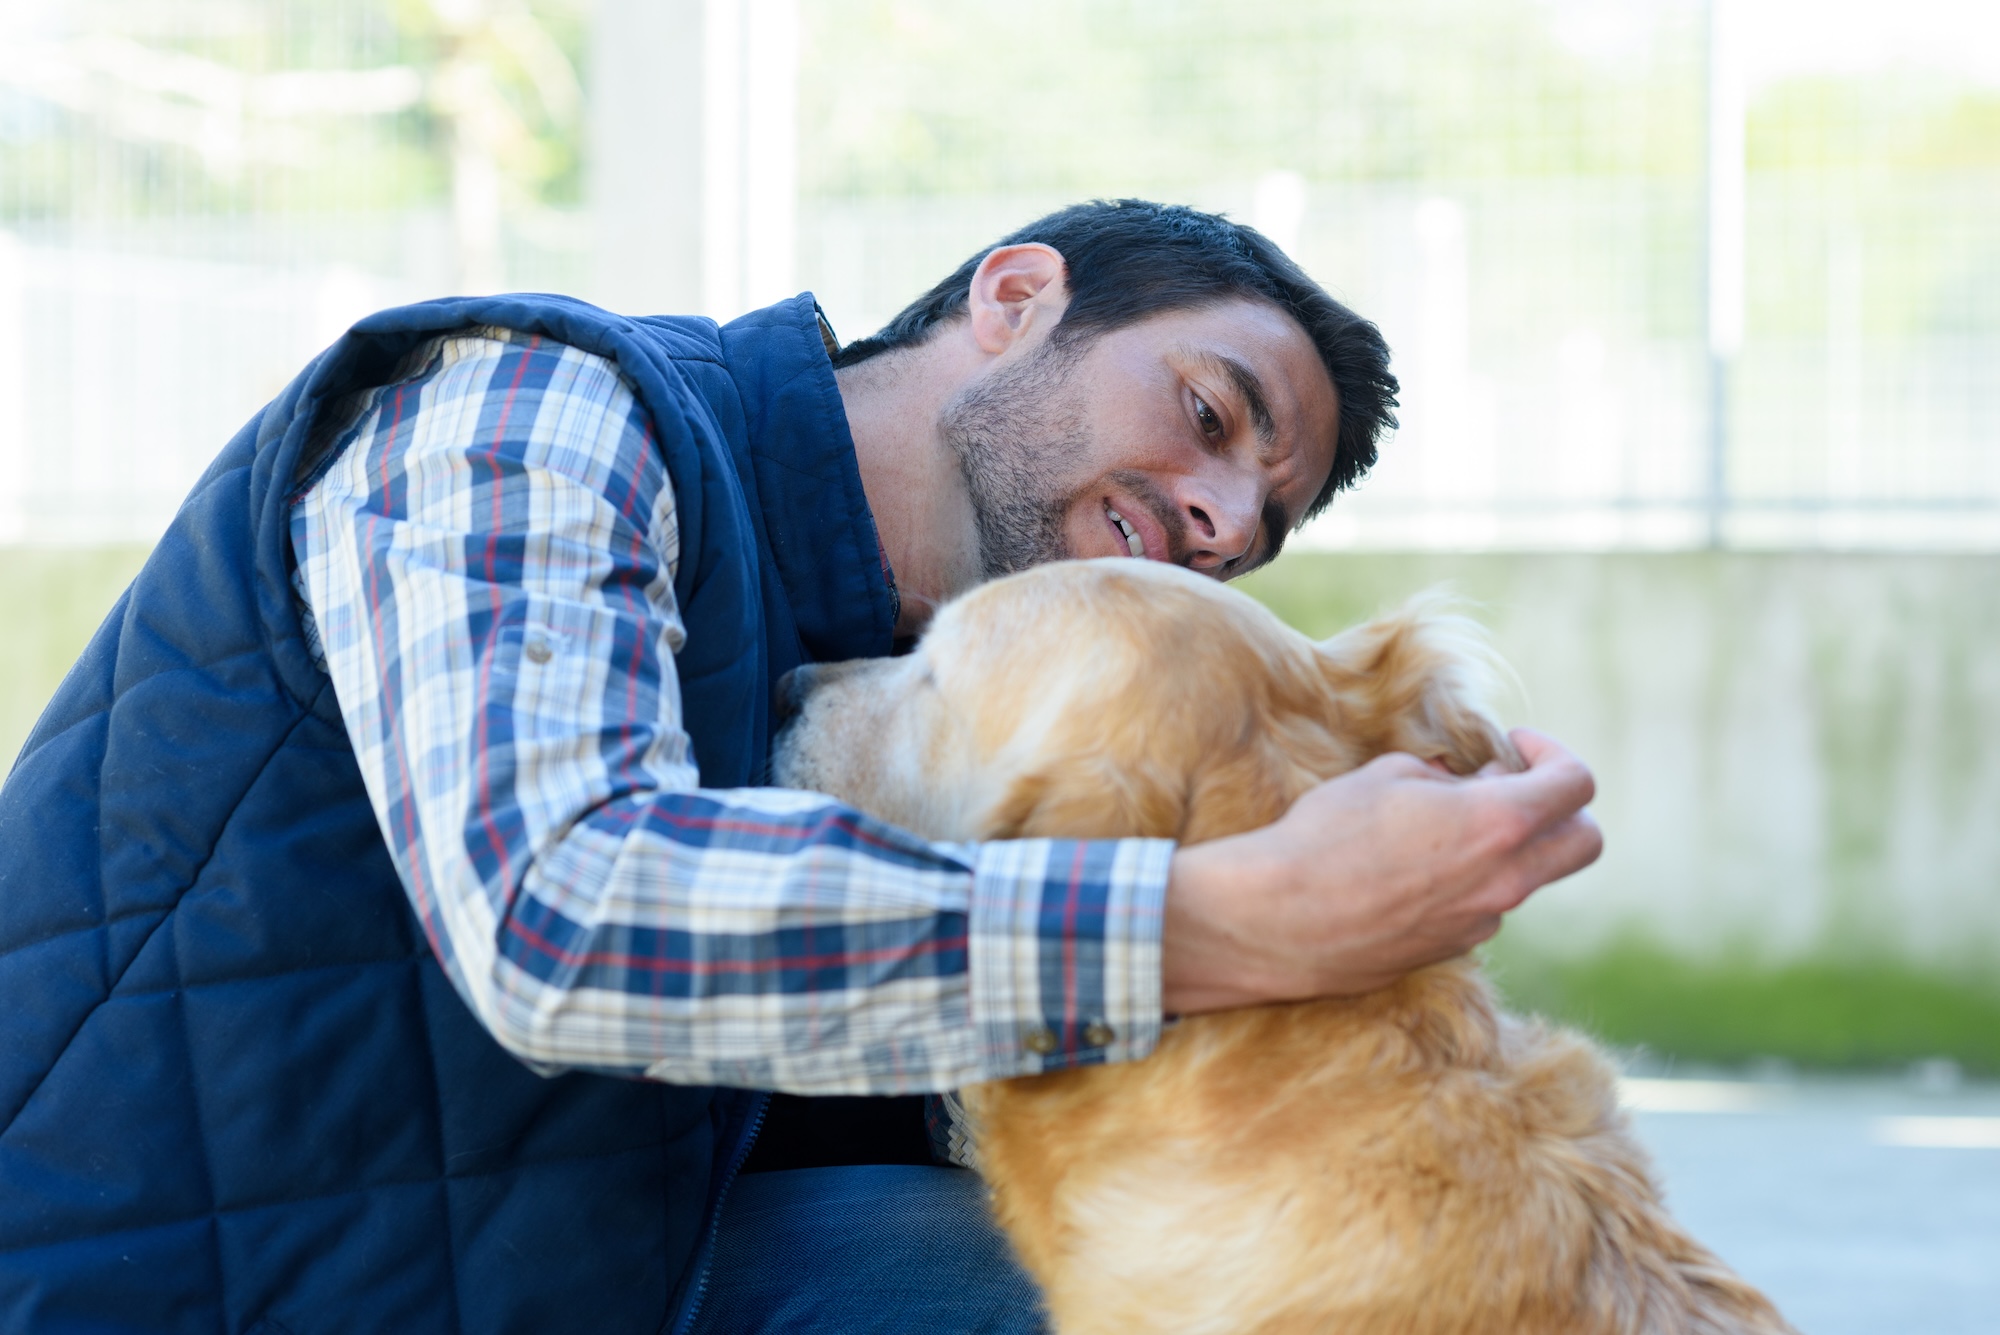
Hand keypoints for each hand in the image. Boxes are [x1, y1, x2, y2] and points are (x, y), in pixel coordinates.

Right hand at [1160, 729, 1601, 1012]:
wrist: (1277, 919)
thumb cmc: (1324, 835)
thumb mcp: (1384, 778)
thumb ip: (1439, 777)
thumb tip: (1455, 782)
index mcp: (1498, 824)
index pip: (1575, 784)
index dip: (1552, 754)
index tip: (1512, 747)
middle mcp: (1505, 880)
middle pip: (1584, 843)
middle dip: (1563, 809)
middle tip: (1511, 788)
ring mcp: (1481, 922)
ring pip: (1526, 877)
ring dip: (1503, 848)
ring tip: (1436, 829)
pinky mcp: (1450, 950)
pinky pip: (1480, 908)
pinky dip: (1464, 884)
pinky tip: (1405, 874)